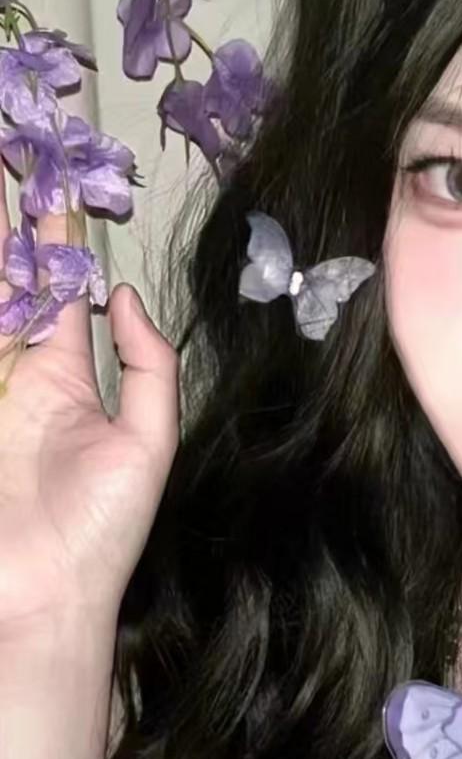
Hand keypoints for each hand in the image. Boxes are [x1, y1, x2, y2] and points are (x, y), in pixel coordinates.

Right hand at [0, 178, 179, 635]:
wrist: (45, 595)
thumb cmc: (103, 525)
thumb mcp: (150, 436)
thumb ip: (146, 362)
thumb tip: (123, 296)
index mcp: (71, 377)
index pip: (60, 293)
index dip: (55, 244)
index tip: (50, 190)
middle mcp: (18, 372)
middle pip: (7, 284)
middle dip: (7, 228)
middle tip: (8, 163)